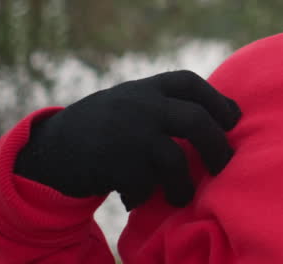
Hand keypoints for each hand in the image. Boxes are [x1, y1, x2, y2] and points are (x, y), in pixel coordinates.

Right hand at [13, 70, 241, 209]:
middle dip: (216, 146)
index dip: (218, 101)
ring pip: (174, 160)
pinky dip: (143, 196)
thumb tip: (215, 121)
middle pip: (195, 121)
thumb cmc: (102, 129)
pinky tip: (135, 199)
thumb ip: (163, 105)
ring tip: (181, 196)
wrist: (49, 150)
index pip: (190, 84)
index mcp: (146, 88)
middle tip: (224, 165)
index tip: (233, 120)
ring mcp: (127, 133)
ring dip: (182, 185)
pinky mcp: (114, 162)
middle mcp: (140, 105)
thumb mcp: (130, 103)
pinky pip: (144, 184)